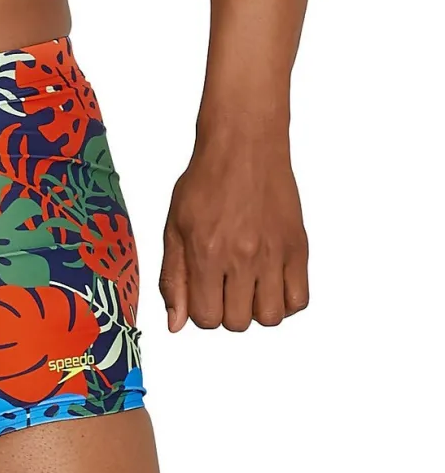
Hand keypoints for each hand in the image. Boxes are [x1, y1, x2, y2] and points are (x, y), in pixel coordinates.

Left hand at [159, 135, 308, 331]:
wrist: (244, 148)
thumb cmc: (204, 184)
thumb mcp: (173, 230)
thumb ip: (173, 279)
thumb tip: (175, 325)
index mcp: (206, 254)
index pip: (206, 318)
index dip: (201, 312)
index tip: (202, 293)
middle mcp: (243, 257)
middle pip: (238, 323)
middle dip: (227, 313)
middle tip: (224, 288)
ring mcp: (274, 254)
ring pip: (270, 317)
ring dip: (256, 310)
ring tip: (248, 287)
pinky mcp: (298, 247)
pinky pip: (300, 299)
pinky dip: (285, 301)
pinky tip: (270, 284)